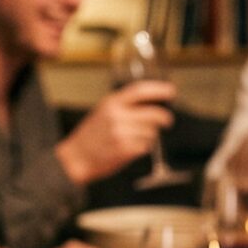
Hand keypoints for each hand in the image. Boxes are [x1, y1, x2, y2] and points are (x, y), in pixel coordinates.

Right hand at [58, 79, 176, 183]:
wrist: (75, 158)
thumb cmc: (91, 136)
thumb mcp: (103, 112)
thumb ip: (124, 106)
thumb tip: (152, 102)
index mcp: (111, 103)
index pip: (140, 90)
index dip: (159, 89)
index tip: (171, 91)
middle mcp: (117, 116)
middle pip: (154, 114)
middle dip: (165, 118)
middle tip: (167, 121)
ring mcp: (121, 133)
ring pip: (152, 132)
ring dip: (149, 136)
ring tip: (134, 138)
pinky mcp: (124, 150)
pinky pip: (145, 146)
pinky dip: (143, 148)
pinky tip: (131, 148)